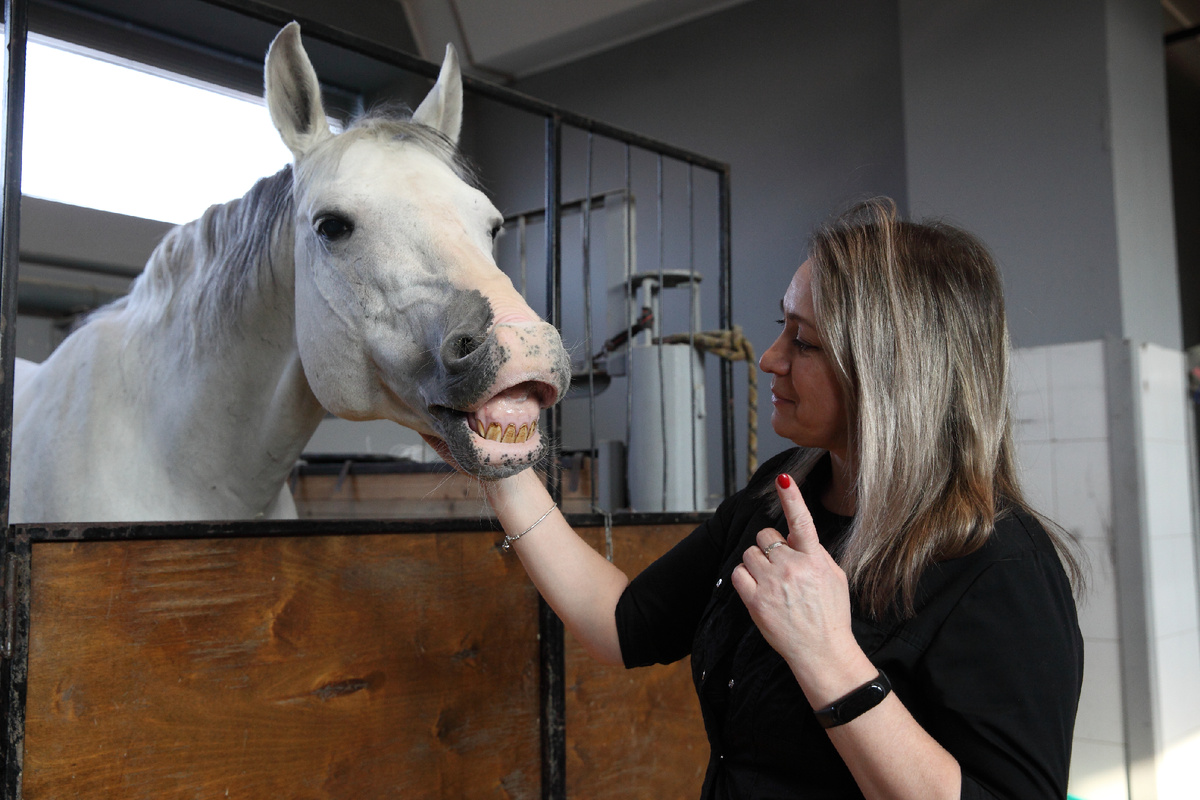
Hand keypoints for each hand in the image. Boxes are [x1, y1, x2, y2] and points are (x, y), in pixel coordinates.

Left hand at [730, 474, 871, 703]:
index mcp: (815, 559)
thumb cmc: (830, 614)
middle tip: (779, 567)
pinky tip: (757, 590)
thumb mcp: (834, 577)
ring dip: (755, 563)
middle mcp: (793, 567)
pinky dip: (744, 579)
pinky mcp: (756, 601)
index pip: (802, 521)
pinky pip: (738, 573)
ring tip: (770, 582)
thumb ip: (816, 553)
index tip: (784, 479)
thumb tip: (796, 535)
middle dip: (768, 547)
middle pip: (764, 536)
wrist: (822, 652)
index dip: (792, 498)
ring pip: (749, 553)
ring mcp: (773, 583)